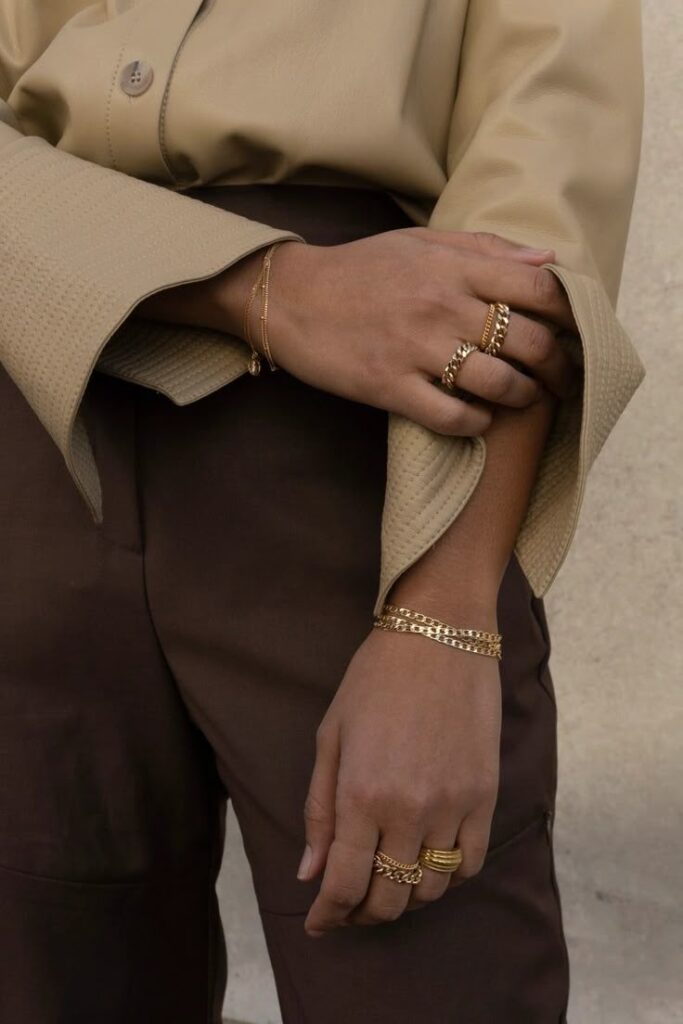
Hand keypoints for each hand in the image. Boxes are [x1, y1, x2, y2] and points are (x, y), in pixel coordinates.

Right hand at [241, 228, 577, 436]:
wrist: (289, 298)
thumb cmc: (359, 269)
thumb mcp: (422, 243)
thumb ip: (486, 249)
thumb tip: (548, 258)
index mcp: (454, 267)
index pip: (539, 289)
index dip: (570, 314)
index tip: (573, 332)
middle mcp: (441, 306)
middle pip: (528, 341)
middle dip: (558, 367)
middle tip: (562, 380)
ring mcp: (415, 349)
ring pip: (497, 383)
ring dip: (524, 398)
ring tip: (527, 400)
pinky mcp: (389, 387)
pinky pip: (451, 416)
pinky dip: (475, 423)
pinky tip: (478, 419)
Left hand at [298, 621, 501, 935]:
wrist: (440, 635)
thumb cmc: (375, 679)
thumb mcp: (331, 737)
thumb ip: (319, 809)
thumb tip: (309, 872)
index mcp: (361, 795)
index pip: (344, 886)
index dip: (328, 916)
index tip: (318, 924)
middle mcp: (408, 811)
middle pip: (388, 899)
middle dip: (362, 914)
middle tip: (349, 904)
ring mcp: (453, 806)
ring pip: (431, 890)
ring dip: (405, 898)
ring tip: (388, 882)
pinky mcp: (485, 796)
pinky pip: (470, 863)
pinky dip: (447, 875)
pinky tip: (429, 860)